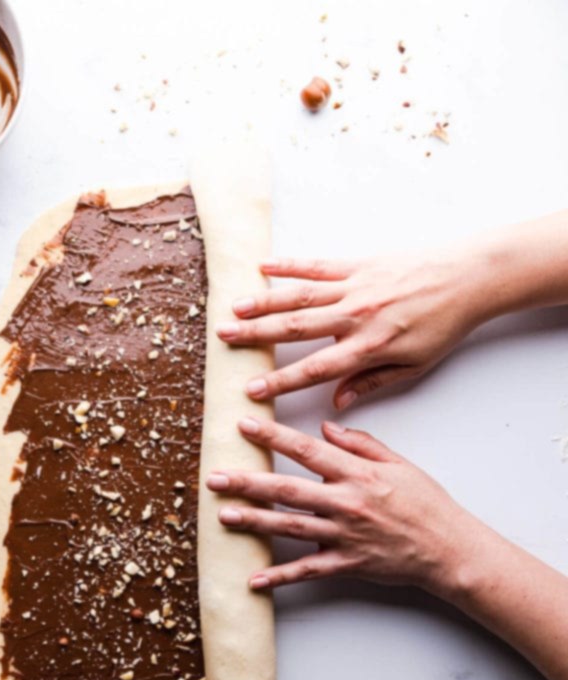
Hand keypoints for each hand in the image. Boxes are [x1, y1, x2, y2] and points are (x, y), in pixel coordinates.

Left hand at [206, 417, 478, 592]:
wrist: (449, 549)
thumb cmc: (427, 504)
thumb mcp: (399, 464)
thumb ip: (360, 444)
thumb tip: (326, 427)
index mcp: (357, 474)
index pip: (306, 450)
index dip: (272, 437)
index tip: (244, 425)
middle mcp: (346, 503)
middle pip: (287, 490)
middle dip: (247, 482)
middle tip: (215, 477)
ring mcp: (344, 536)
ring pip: (290, 527)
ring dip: (254, 522)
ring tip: (223, 516)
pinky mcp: (347, 564)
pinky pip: (308, 571)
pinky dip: (280, 577)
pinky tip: (254, 579)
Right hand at [216, 249, 487, 408]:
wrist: (467, 279)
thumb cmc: (442, 326)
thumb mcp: (413, 366)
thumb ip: (371, 383)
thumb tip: (337, 403)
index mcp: (367, 347)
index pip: (313, 369)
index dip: (279, 382)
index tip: (252, 391)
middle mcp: (354, 316)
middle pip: (295, 329)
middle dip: (256, 336)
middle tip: (224, 340)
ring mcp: (354, 286)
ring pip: (299, 296)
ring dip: (263, 302)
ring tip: (233, 308)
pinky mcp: (358, 264)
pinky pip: (317, 265)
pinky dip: (289, 265)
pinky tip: (263, 267)